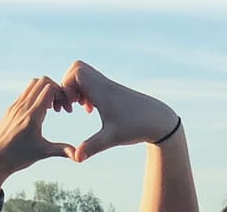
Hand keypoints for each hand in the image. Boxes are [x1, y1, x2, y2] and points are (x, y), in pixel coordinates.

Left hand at [0, 77, 76, 198]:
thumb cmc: (18, 158)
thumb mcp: (42, 153)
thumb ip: (62, 150)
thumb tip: (79, 156)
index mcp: (32, 115)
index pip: (49, 88)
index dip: (62, 94)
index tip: (65, 109)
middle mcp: (22, 107)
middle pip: (42, 81)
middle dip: (55, 89)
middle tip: (60, 106)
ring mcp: (15, 106)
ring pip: (32, 84)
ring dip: (45, 91)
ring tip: (51, 108)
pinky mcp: (10, 110)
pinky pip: (25, 93)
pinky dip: (35, 96)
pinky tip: (39, 112)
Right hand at [58, 61, 179, 161]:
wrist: (160, 121)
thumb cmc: (137, 127)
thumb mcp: (112, 138)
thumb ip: (92, 146)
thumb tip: (76, 158)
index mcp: (102, 91)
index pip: (76, 72)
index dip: (66, 87)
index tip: (71, 107)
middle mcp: (105, 84)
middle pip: (77, 67)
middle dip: (67, 84)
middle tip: (71, 104)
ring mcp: (109, 86)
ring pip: (85, 74)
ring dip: (77, 89)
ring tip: (80, 107)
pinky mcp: (113, 91)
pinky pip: (93, 82)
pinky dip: (86, 92)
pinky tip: (91, 109)